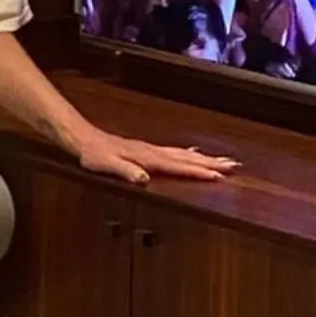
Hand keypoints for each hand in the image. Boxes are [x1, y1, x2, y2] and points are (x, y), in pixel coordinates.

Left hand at [74, 127, 240, 183]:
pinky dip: (187, 152)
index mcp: (146, 158)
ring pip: (182, 153)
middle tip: (233, 166)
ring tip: (223, 159)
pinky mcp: (144, 149)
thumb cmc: (92, 154)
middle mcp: (151, 152)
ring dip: (203, 156)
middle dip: (210, 162)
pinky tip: (192, 151)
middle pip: (186, 157)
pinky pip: (173, 151)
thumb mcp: (105, 164)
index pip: (177, 166)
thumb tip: (144, 179)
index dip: (198, 172)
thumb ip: (125, 171)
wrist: (82, 138)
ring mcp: (149, 149)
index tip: (219, 176)